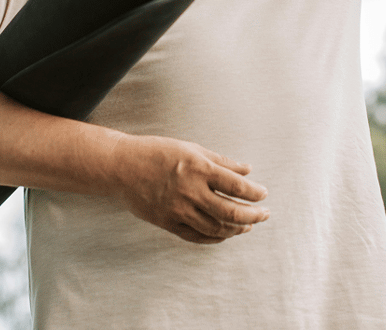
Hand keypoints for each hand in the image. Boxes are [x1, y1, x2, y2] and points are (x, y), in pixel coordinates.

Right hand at [110, 134, 269, 243]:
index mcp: (199, 169)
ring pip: (216, 229)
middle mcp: (191, 191)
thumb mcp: (191, 148)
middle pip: (231, 212)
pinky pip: (196, 236)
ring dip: (236, 229)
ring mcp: (178, 210)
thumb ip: (221, 161)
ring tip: (246, 225)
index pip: (237, 187)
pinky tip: (223, 234)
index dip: (255, 194)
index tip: (264, 195)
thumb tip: (247, 170)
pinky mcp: (167, 223)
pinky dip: (214, 238)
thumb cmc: (156, 152)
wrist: (121, 166)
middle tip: (264, 215)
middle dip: (253, 216)